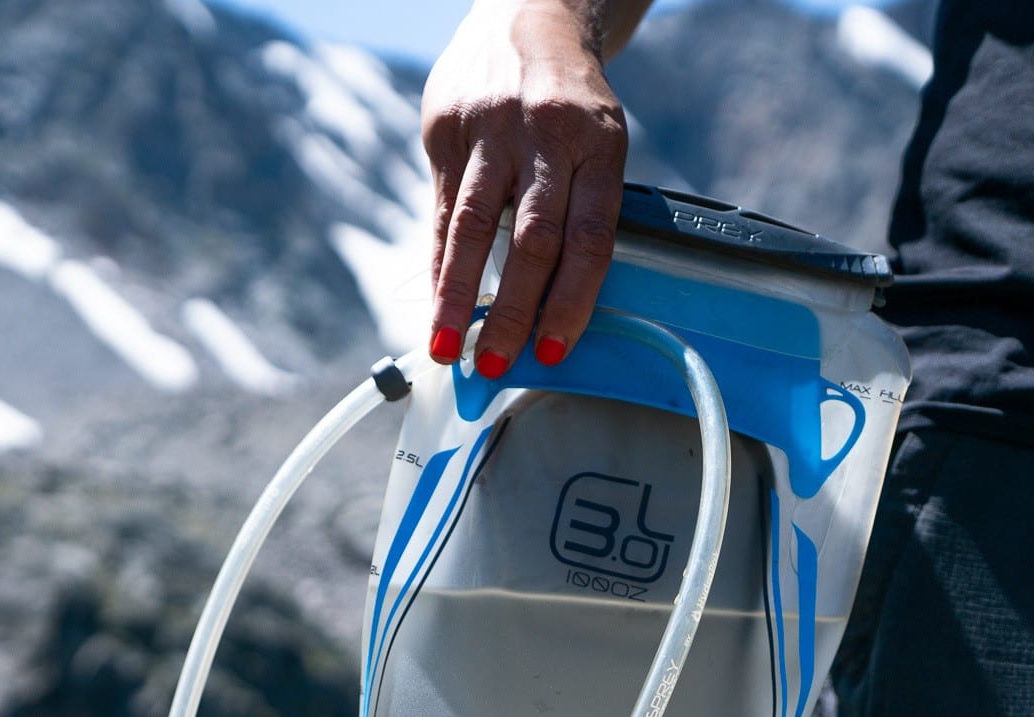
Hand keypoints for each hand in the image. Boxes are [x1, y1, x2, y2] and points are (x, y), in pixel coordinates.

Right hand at [422, 2, 629, 374]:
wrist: (526, 18)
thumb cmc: (568, 104)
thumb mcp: (595, 142)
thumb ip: (577, 208)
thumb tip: (556, 304)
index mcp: (598, 144)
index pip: (589, 237)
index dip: (571, 301)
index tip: (554, 351)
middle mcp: (545, 135)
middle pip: (531, 240)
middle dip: (511, 312)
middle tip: (495, 365)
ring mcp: (491, 129)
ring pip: (474, 228)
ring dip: (457, 297)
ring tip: (445, 348)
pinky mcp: (446, 129)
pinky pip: (441, 211)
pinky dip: (439, 264)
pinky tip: (435, 302)